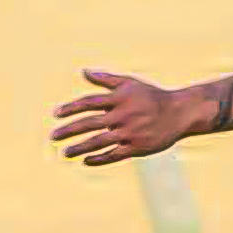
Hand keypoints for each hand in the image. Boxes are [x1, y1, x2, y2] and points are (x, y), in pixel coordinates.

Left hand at [52, 70, 193, 165]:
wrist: (180, 112)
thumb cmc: (151, 97)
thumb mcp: (130, 83)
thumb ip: (106, 79)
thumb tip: (83, 71)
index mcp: (119, 98)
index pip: (89, 102)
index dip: (70, 108)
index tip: (56, 114)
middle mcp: (122, 115)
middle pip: (89, 123)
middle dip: (69, 130)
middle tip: (52, 136)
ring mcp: (130, 132)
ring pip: (99, 141)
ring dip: (79, 148)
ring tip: (64, 153)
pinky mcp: (137, 147)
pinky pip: (113, 155)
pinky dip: (98, 159)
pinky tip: (85, 161)